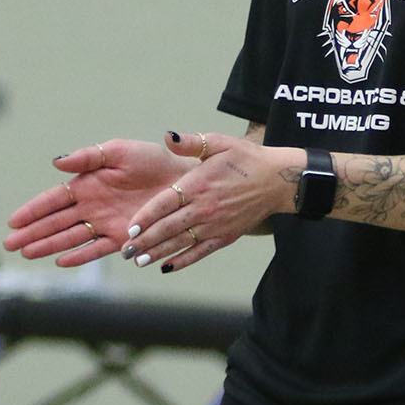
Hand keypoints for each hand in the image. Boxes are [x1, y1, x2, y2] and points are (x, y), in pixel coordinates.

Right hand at [3, 140, 196, 266]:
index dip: (33, 210)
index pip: (53, 199)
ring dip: (49, 245)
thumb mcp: (119, 151)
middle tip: (9, 244)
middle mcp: (92, 206)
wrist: (184, 178)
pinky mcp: (123, 237)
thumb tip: (57, 162)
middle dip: (32, 233)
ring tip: (27, 254)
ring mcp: (106, 223)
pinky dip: (80, 256)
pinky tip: (62, 261)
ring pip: (71, 237)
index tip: (13, 221)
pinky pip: (97, 249)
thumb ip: (88, 157)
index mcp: (88, 183)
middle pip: (56, 222)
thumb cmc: (153, 160)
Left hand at [114, 131, 300, 273]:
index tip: (130, 227)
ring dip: (158, 253)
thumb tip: (167, 137)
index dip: (145, 217)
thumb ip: (191, 143)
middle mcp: (204, 208)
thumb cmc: (247, 159)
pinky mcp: (225, 236)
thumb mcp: (219, 142)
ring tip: (139, 261)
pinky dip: (183, 260)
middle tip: (126, 250)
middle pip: (168, 227)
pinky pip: (200, 252)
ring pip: (181, 242)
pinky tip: (166, 267)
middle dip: (145, 240)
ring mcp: (215, 225)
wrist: (278, 180)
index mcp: (199, 184)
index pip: (165, 204)